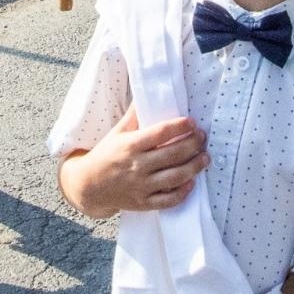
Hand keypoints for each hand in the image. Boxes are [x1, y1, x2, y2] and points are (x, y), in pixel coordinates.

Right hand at [68, 106, 208, 214]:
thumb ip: (134, 114)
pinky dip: (183, 192)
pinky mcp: (143, 202)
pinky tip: (191, 182)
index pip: (161, 133)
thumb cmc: (105, 154)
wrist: (88, 186)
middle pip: (173, 154)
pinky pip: (168, 200)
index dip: (180, 126)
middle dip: (193, 144)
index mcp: (130, 145)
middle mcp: (137, 166)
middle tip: (203, 137)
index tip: (192, 122)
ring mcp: (141, 186)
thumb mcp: (117, 132)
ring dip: (194, 166)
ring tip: (205, 157)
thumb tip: (146, 90)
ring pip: (175, 177)